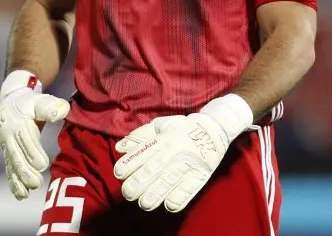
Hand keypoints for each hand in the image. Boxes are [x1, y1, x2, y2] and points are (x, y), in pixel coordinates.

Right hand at [0, 70, 69, 199]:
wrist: (10, 102)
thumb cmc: (30, 103)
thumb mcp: (40, 101)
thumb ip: (50, 106)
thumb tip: (62, 110)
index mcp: (18, 122)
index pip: (26, 139)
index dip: (33, 152)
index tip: (43, 165)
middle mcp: (9, 136)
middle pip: (17, 155)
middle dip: (25, 171)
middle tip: (36, 184)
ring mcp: (7, 146)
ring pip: (12, 164)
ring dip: (19, 179)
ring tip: (27, 193)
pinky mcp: (7, 153)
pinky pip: (9, 169)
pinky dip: (13, 182)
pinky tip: (20, 195)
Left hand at [112, 94, 253, 212]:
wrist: (213, 129)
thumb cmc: (182, 128)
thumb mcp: (161, 125)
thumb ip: (140, 135)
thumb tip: (120, 147)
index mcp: (164, 139)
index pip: (143, 153)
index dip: (130, 164)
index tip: (119, 173)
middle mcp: (175, 152)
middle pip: (154, 169)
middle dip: (139, 183)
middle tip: (127, 193)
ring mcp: (189, 164)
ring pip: (169, 182)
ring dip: (155, 194)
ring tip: (144, 203)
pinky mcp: (201, 175)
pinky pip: (188, 190)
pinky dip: (178, 199)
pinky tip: (167, 205)